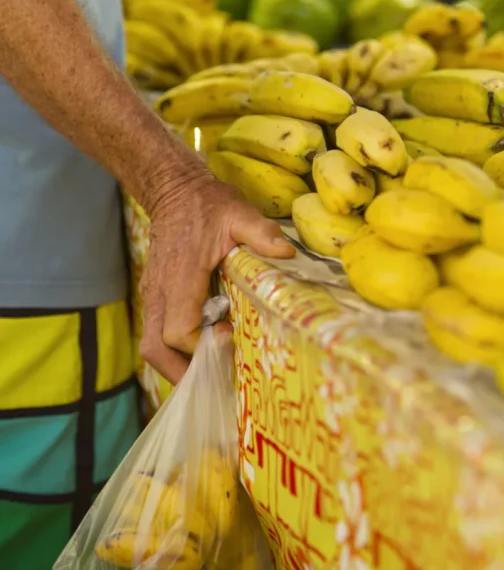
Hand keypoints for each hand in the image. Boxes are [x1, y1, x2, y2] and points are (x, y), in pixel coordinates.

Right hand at [139, 168, 293, 383]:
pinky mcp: (154, 296)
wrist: (174, 191)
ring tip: (210, 370)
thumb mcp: (239, 213)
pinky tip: (202, 349)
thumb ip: (261, 233)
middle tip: (216, 378)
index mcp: (179, 277)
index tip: (229, 336)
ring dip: (176, 365)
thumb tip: (287, 253)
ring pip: (151, 345)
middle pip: (155, 349)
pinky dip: (173, 351)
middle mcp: (159, 292)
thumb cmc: (208, 205)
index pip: (179, 329)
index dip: (202, 345)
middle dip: (182, 372)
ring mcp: (152, 295)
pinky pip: (155, 333)